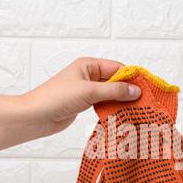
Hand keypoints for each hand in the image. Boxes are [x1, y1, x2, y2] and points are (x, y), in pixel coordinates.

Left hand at [23, 57, 141, 135]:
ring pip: (111, 93)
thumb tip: (136, 90)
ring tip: (136, 109)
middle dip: (128, 90)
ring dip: (121, 100)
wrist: (37, 116)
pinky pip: (104, 103)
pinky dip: (113, 108)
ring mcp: (87, 90)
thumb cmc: (57, 97)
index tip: (146, 88)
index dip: (132, 77)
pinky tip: (122, 114)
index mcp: (89, 65)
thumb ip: (114, 90)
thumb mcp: (90, 91)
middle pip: (115, 81)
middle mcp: (89, 76)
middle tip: (144, 101)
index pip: (117, 68)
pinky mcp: (85, 103)